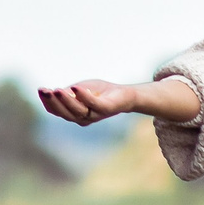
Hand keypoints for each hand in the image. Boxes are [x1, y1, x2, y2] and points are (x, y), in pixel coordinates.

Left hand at [37, 78, 202, 125]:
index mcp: (105, 109)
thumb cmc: (121, 96)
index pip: (94, 107)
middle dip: (65, 101)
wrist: (113, 101)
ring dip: (53, 101)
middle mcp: (91, 116)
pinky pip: (57, 108)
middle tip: (56, 89)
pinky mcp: (70, 110)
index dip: (84, 99)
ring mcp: (80, 115)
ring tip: (45, 89)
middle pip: (77, 111)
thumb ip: (140, 96)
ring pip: (64, 112)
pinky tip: (42, 91)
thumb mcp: (128, 94)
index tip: (73, 89)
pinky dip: (48, 100)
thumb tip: (161, 96)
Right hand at [38, 80, 136, 124]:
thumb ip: (67, 93)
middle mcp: (83, 118)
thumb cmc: (99, 93)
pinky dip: (84, 97)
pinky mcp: (106, 108)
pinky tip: (76, 88)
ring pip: (77, 111)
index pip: (57, 111)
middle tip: (45, 91)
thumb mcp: (79, 90)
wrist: (124, 95)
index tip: (41, 89)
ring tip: (57, 90)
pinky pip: (94, 105)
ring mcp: (95, 115)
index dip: (48, 102)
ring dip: (66, 100)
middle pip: (65, 113)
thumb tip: (51, 93)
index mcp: (74, 114)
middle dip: (53, 102)